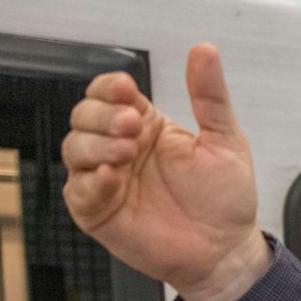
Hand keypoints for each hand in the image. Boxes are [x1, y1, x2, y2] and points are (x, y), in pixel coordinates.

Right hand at [62, 43, 268, 300]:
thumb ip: (210, 97)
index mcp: (146, 126)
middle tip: (132, 126)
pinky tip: (112, 177)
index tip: (128, 91)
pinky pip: (79, 191)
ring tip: (127, 151)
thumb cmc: (225, 198)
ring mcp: (106, 179)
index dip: (111, 88)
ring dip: (96, 144)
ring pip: (74, 148)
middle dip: (102, 115)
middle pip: (84, 116)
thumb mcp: (226, 141)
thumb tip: (204, 50)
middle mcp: (120, 147)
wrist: (227, 250)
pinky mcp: (98, 210)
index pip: (110, 93)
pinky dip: (91, 181)